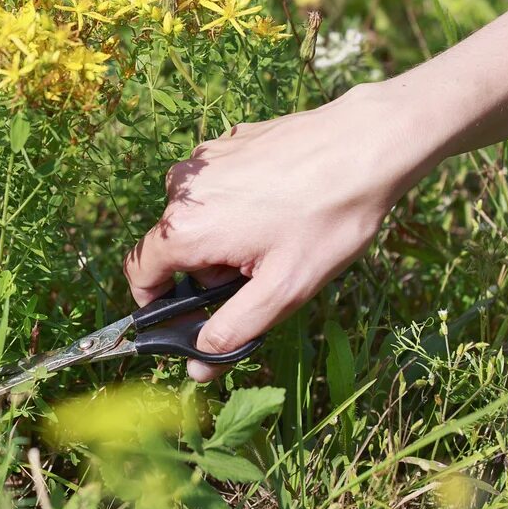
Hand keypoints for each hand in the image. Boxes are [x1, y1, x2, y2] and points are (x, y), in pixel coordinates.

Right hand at [123, 82, 437, 381]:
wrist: (367, 145)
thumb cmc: (327, 220)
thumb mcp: (283, 290)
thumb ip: (232, 331)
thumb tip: (197, 366)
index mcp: (184, 228)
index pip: (140, 275)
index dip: (160, 303)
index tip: (196, 315)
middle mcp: (181, 189)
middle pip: (174, 247)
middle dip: (209, 270)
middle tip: (263, 270)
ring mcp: (203, 161)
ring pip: (197, 216)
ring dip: (224, 236)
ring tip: (278, 234)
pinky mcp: (226, 142)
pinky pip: (216, 188)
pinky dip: (238, 204)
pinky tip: (282, 203)